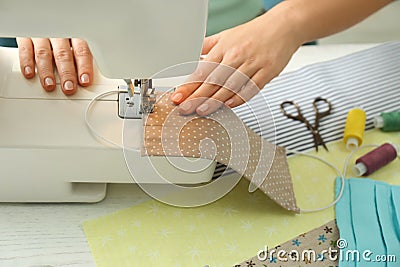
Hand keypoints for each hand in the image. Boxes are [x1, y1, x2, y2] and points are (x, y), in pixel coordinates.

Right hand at [17, 38, 92, 94]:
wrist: (39, 17)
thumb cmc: (62, 37)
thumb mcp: (74, 43)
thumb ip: (79, 58)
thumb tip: (85, 79)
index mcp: (74, 36)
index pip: (81, 50)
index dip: (84, 66)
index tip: (85, 81)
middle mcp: (58, 35)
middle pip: (63, 54)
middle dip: (66, 72)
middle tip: (69, 87)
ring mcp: (41, 35)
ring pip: (44, 53)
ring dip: (47, 71)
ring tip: (49, 85)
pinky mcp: (25, 36)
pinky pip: (26, 48)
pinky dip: (27, 62)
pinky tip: (30, 73)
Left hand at [171, 9, 301, 115]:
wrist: (284, 26)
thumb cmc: (254, 33)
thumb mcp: (226, 35)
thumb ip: (207, 47)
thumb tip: (190, 58)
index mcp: (224, 47)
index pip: (202, 70)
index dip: (189, 85)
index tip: (178, 96)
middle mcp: (236, 55)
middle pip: (213, 80)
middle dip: (196, 96)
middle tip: (185, 109)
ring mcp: (253, 64)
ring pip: (231, 85)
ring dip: (215, 100)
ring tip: (202, 111)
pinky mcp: (268, 71)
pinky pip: (252, 87)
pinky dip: (241, 97)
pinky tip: (230, 105)